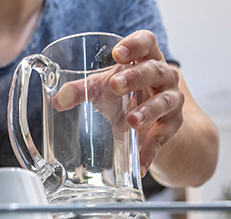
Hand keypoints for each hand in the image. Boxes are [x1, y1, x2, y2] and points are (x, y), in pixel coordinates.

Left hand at [52, 30, 183, 175]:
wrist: (153, 123)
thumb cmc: (126, 95)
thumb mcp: (103, 89)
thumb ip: (81, 90)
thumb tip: (58, 100)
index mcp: (147, 58)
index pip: (147, 42)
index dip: (135, 44)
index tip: (118, 53)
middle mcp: (164, 76)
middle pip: (155, 70)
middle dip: (135, 77)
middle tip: (115, 86)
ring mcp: (172, 100)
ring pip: (165, 101)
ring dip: (148, 111)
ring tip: (130, 121)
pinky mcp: (172, 125)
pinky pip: (163, 137)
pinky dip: (150, 150)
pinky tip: (140, 163)